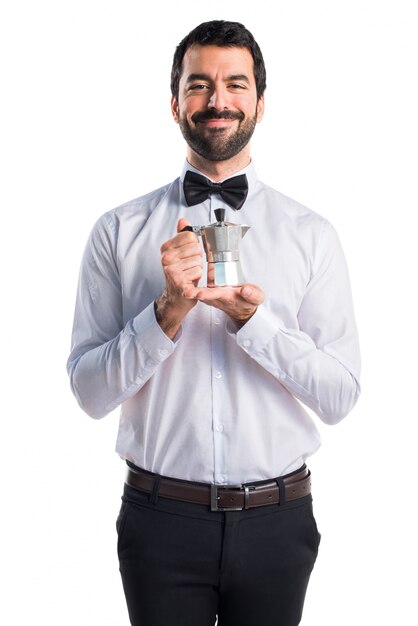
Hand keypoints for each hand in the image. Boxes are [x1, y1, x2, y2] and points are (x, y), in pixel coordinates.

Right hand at [155, 218, 202, 337]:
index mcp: (166, 248)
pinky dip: (197, 278)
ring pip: (198, 261)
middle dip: (197, 259)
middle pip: (196, 249)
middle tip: (189, 267)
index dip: (194, 246)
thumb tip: (183, 220)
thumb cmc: (179, 274)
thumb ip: (181, 236)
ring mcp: (171, 270)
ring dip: (197, 269)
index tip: (188, 255)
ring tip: (189, 274)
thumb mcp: (178, 253)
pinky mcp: (179, 281)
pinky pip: (198, 272)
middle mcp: (166, 258)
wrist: (175, 297)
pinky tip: (190, 281)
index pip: (191, 236)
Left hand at [182, 283, 264, 326]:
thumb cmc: (250, 300)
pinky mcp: (210, 291)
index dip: (209, 294)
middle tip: (186, 293)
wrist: (244, 305)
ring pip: (200, 291)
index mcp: (228, 297)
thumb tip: (245, 290)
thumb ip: (252, 294)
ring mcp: (212, 295)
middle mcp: (217, 297)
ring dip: (191, 290)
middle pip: (205, 294)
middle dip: (195, 294)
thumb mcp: (256, 298)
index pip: (217, 295)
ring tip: (182, 288)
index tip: (200, 294)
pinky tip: (185, 275)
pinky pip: (199, 287)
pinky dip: (192, 283)